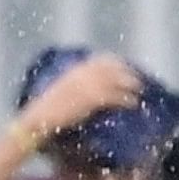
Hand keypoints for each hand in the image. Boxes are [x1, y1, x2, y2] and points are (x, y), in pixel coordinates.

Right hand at [18, 53, 142, 141]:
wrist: (39, 118)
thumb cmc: (47, 111)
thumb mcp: (60, 92)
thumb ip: (74, 86)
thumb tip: (87, 89)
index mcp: (73, 72)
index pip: (98, 61)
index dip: (114, 62)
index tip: (125, 65)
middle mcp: (80, 76)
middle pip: (109, 69)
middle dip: (126, 72)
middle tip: (137, 78)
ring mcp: (85, 87)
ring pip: (114, 81)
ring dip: (129, 84)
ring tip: (139, 89)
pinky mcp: (89, 100)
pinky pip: (113, 97)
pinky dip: (125, 99)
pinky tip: (133, 103)